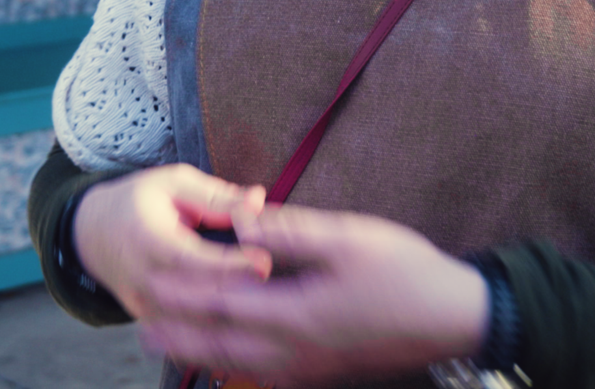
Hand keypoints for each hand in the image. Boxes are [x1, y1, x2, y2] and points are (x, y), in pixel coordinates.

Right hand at [73, 164, 271, 321]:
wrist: (91, 233)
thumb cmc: (137, 202)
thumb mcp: (173, 183)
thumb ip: (216, 195)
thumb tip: (258, 199)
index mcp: (149, 240)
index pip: (194, 261)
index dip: (231, 265)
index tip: (264, 261)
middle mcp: (144, 279)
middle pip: (198, 298)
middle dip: (238, 291)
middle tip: (272, 279)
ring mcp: (144, 305)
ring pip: (193, 323)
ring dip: (229, 311)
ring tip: (260, 293)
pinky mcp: (148, 319)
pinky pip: (184, 330)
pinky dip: (212, 323)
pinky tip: (238, 308)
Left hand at [136, 204, 488, 387]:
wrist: (454, 318)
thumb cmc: (405, 272)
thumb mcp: (346, 237)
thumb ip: (288, 230)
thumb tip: (240, 220)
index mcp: (295, 315)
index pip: (221, 307)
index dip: (182, 297)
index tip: (149, 282)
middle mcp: (295, 352)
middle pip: (221, 347)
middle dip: (179, 335)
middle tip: (140, 326)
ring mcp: (310, 369)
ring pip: (240, 367)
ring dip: (201, 353)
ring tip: (170, 343)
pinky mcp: (325, 372)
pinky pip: (266, 376)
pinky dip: (236, 367)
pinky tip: (229, 361)